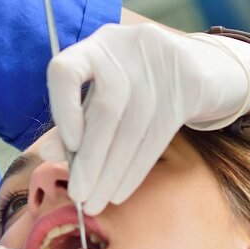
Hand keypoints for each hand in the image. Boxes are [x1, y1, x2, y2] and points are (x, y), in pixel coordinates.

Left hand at [44, 23, 249, 212]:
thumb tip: (45, 151)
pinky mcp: (190, 83)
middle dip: (90, 160)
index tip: (67, 146)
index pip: (66, 71)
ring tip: (96, 202)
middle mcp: (126, 47)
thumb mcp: (102, 96)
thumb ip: (74, 119)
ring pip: (132, 128)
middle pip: (106, 109)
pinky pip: (157, 135)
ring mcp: (161, 62)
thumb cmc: (138, 85)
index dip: (63, 110)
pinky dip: (135, 169)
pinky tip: (120, 192)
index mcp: (96, 46)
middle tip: (78, 196)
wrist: (203, 67)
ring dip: (111, 173)